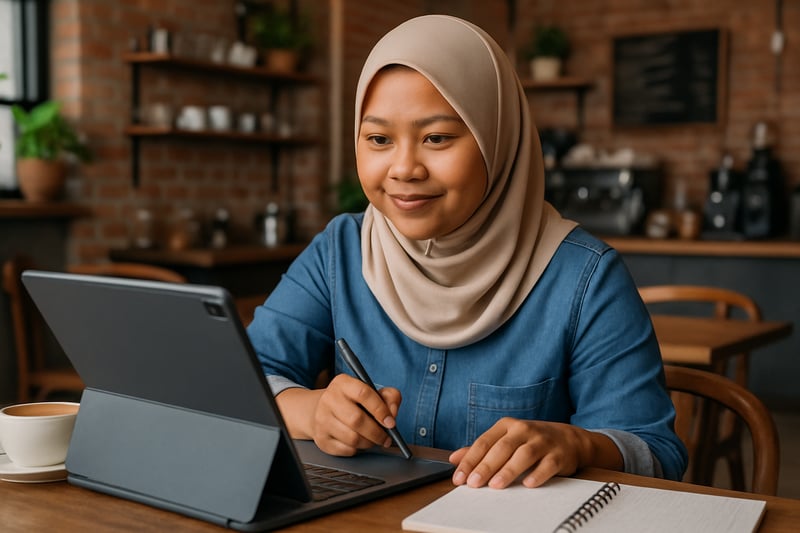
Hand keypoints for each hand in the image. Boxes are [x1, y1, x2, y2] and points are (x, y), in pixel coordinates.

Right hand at [308, 374, 401, 455]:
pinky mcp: (321, 438)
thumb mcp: (372, 392)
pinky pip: (345, 450)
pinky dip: (357, 450)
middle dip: (376, 432)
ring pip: (352, 438)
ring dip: (369, 443)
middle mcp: (329, 399)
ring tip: (373, 440)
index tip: (391, 422)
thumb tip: (392, 413)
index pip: (363, 394)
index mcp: (343, 383)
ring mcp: (322, 419)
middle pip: (357, 420)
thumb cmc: (353, 402)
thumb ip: (389, 397)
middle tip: (386, 437)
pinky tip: (359, 443)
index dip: (380, 410)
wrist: (323, 410)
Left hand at [448, 418, 621, 488]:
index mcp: (507, 426)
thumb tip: (454, 459)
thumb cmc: (532, 441)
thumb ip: (481, 449)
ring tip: (496, 485)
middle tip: (474, 483)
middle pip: (502, 448)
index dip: (470, 460)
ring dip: (509, 470)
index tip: (459, 477)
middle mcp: (523, 430)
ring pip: (523, 455)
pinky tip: (528, 484)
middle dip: (486, 466)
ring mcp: (542, 441)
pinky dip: (538, 474)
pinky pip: (548, 464)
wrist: (570, 439)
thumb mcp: (506, 439)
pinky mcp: (559, 454)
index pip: (484, 442)